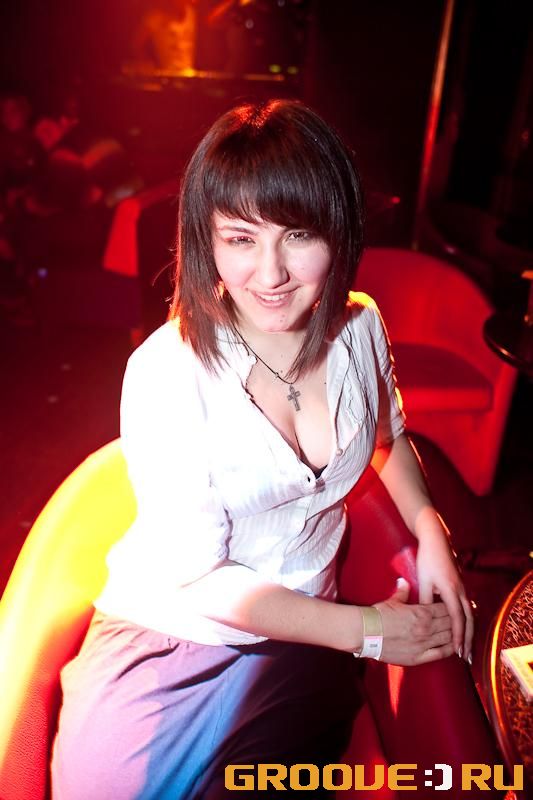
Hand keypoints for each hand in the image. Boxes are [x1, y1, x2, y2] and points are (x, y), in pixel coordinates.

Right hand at [374, 578, 453, 665]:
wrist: (366, 633)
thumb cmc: (378, 615)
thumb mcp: (392, 601)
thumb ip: (403, 592)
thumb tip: (404, 582)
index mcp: (422, 612)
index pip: (445, 609)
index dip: (451, 607)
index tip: (454, 606)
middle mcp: (426, 628)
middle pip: (450, 623)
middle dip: (456, 620)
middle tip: (461, 619)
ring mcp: (424, 643)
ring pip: (448, 638)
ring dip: (456, 635)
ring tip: (461, 632)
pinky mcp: (418, 657)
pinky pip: (441, 654)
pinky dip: (450, 650)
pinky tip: (455, 648)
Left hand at [415, 519, 473, 663]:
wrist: (436, 539)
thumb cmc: (427, 559)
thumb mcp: (423, 580)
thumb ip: (425, 600)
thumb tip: (424, 618)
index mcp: (451, 590)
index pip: (456, 618)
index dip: (458, 636)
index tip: (459, 651)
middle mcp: (460, 591)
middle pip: (468, 619)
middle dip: (468, 639)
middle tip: (467, 656)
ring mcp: (463, 588)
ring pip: (469, 614)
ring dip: (469, 631)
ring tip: (468, 647)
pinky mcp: (461, 585)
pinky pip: (467, 607)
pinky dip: (468, 620)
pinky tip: (465, 628)